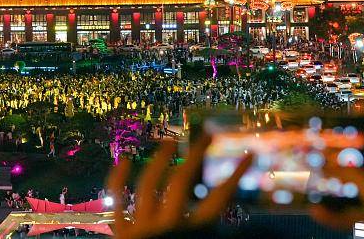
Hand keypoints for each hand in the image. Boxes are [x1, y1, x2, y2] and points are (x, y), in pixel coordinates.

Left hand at [107, 137, 250, 238]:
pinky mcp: (121, 236)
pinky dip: (118, 179)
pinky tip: (123, 158)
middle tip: (206, 134)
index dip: (235, 175)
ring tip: (170, 142)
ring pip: (148, 185)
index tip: (247, 155)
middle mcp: (166, 229)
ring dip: (159, 160)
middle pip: (180, 182)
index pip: (219, 199)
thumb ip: (222, 235)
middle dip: (196, 155)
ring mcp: (140, 230)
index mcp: (194, 237)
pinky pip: (116, 201)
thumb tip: (247, 230)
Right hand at [310, 102, 363, 238]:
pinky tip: (317, 212)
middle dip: (342, 144)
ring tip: (310, 176)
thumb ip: (360, 182)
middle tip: (321, 143)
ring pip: (352, 177)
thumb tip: (331, 168)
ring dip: (330, 178)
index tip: (355, 110)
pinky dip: (330, 211)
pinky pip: (345, 207)